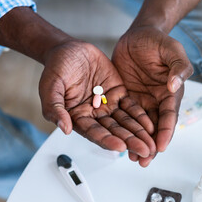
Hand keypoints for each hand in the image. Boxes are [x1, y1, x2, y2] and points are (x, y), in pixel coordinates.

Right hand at [39, 40, 155, 157]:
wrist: (71, 49)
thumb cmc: (57, 67)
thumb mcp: (50, 86)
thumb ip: (55, 107)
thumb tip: (64, 128)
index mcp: (78, 117)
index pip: (94, 132)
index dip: (107, 140)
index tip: (120, 146)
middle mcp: (95, 114)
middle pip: (114, 131)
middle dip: (130, 142)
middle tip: (144, 151)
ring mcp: (108, 105)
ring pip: (126, 122)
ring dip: (139, 133)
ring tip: (151, 144)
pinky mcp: (119, 94)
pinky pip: (132, 107)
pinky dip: (141, 117)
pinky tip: (151, 126)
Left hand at [112, 26, 193, 166]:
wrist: (139, 35)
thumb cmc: (158, 41)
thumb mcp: (172, 50)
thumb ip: (178, 67)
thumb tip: (174, 85)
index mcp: (171, 93)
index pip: (169, 116)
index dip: (166, 132)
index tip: (161, 146)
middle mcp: (157, 101)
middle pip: (156, 127)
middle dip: (151, 145)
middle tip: (144, 160)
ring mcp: (142, 101)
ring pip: (140, 127)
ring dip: (136, 142)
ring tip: (131, 158)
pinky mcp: (126, 98)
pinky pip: (124, 117)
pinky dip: (122, 130)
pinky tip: (118, 140)